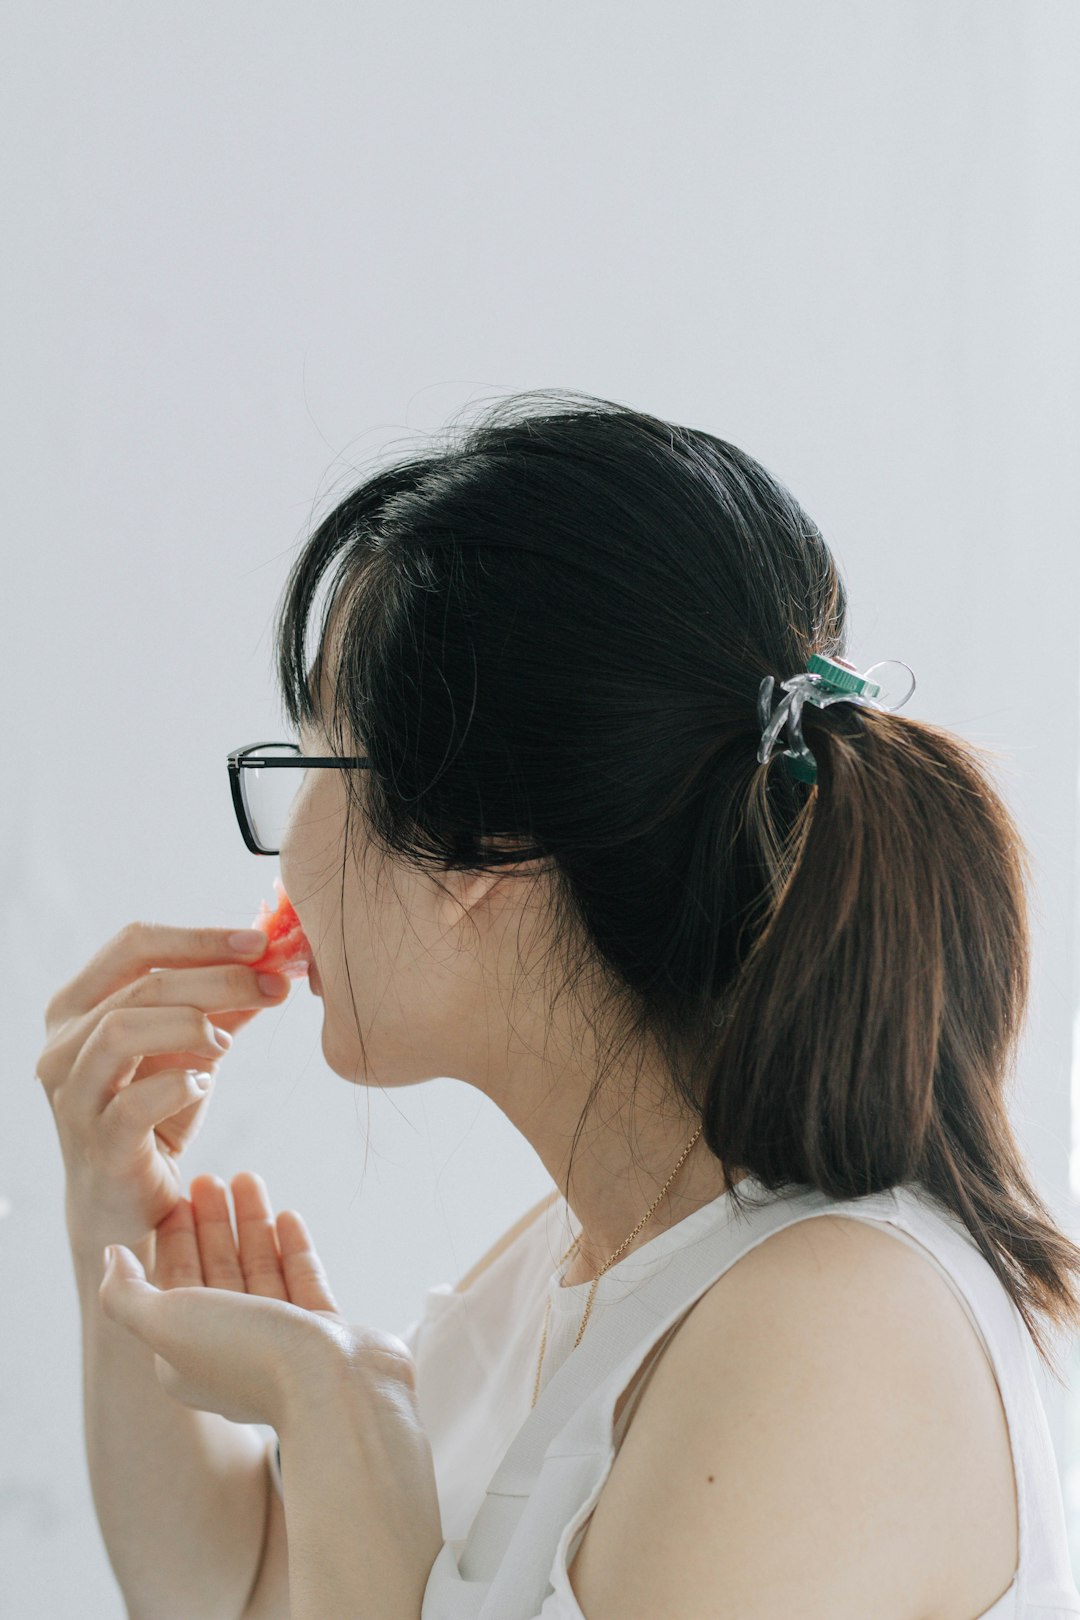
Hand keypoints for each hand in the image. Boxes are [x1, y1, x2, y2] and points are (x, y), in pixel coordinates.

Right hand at [35, 921, 291, 1251]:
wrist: (128, 1203)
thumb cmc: (155, 1114)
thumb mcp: (189, 1047)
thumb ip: (222, 1003)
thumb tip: (275, 957)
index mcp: (78, 1007)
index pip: (134, 943)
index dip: (200, 937)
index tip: (259, 942)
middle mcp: (64, 1045)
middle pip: (142, 983)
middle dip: (220, 978)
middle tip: (273, 984)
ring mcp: (74, 1095)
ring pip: (123, 1028)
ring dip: (191, 1024)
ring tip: (226, 1044)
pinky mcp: (98, 1143)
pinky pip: (137, 1100)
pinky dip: (181, 1085)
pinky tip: (203, 1085)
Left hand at [97, 1170, 376, 1429]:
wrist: (336, 1389)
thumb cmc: (247, 1355)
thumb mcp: (167, 1323)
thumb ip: (128, 1293)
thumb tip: (112, 1257)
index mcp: (189, 1358)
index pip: (176, 1287)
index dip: (175, 1240)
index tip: (179, 1196)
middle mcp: (234, 1353)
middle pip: (218, 1275)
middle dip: (212, 1225)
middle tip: (211, 1178)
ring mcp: (284, 1345)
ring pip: (261, 1272)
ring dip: (252, 1225)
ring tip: (248, 1179)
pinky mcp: (326, 1336)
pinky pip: (302, 1283)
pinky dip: (292, 1248)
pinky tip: (287, 1216)